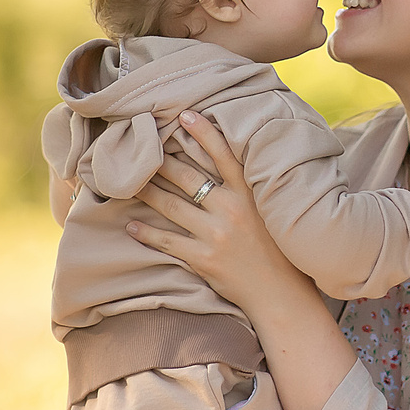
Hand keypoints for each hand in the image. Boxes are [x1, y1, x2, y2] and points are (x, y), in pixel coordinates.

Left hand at [126, 111, 320, 320]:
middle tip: (140, 148)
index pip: (224, 155)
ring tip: (128, 182)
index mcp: (250, 195)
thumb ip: (252, 190)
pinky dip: (146, 233)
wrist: (282, 294)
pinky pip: (167, 241)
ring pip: (171, 206)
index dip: (203, 132)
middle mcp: (231, 210)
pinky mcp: (204, 259)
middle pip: (187, 177)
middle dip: (160, 162)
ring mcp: (216, 235)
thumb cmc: (280, 251)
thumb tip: (232, 167)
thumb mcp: (273, 212)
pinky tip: (131, 225)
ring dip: (146, 192)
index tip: (183, 115)